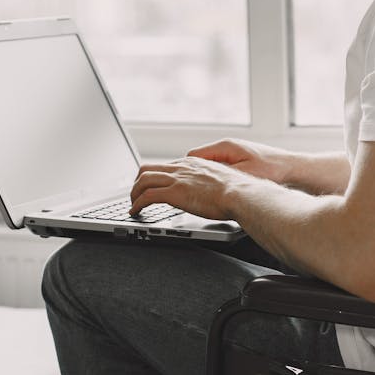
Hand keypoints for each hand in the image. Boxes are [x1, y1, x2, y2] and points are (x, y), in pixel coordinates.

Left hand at [129, 156, 248, 220]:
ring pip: (143, 180)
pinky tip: (135, 212)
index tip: (151, 186)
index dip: (154, 177)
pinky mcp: (175, 192)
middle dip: (138, 182)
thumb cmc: (237, 191)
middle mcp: (182, 167)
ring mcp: (178, 179)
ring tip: (133, 205)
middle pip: (148, 168)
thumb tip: (208, 191)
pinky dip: (137, 204)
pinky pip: (147, 196)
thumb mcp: (220, 180)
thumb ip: (209, 182)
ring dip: (134, 193)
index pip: (165, 166)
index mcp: (193, 163)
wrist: (241, 194)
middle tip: (136, 195)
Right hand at [186, 138, 293, 184]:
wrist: (293, 169)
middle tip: (185, 189)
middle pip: (198, 160)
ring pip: (208, 165)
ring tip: (198, 191)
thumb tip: (202, 180)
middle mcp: (227, 147)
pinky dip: (214, 178)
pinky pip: (218, 168)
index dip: (184, 170)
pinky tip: (216, 190)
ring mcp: (233, 153)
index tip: (179, 183)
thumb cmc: (272, 170)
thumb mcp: (243, 174)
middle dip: (191, 174)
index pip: (193, 156)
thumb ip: (221, 176)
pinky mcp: (240, 161)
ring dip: (203, 177)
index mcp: (225, 147)